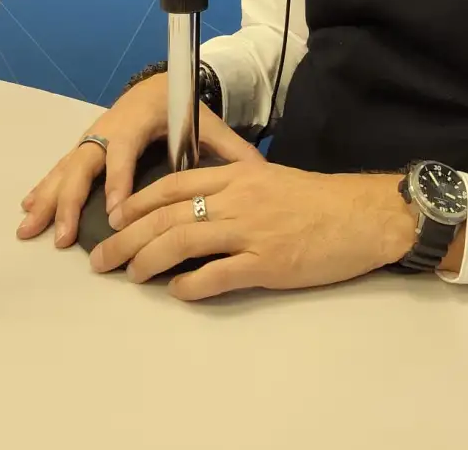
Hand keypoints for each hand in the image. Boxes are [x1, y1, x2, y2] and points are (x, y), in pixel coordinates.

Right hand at [16, 77, 262, 247]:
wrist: (157, 84)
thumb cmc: (182, 108)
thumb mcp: (208, 123)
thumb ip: (231, 148)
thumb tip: (260, 172)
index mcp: (139, 122)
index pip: (125, 152)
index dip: (118, 181)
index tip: (115, 213)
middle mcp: (109, 129)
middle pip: (85, 164)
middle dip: (70, 200)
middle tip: (63, 236)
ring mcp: (93, 137)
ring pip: (65, 168)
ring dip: (47, 199)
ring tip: (30, 229)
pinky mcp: (85, 146)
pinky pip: (60, 168)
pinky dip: (43, 189)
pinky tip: (28, 211)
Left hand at [89, 161, 417, 299]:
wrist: (364, 214)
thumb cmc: (322, 200)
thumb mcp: (273, 180)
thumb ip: (238, 189)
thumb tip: (201, 208)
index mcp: (239, 175)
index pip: (175, 182)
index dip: (139, 201)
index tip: (116, 216)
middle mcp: (238, 199)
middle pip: (167, 215)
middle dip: (128, 237)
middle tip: (102, 257)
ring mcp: (251, 231)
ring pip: (182, 242)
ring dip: (147, 260)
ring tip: (129, 275)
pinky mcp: (267, 263)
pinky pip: (217, 275)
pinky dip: (191, 285)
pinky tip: (177, 292)